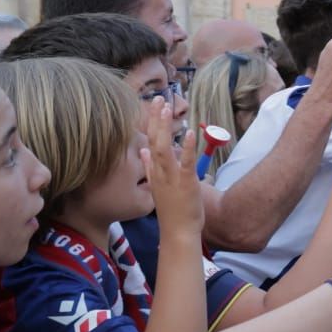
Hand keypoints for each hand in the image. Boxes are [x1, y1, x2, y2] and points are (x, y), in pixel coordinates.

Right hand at [141, 98, 203, 237]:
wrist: (177, 232)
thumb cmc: (171, 211)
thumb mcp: (156, 185)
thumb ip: (149, 167)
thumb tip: (143, 149)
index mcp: (153, 172)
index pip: (150, 143)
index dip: (151, 123)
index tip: (153, 106)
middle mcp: (159, 172)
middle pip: (153, 140)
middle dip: (156, 119)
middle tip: (158, 99)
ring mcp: (170, 177)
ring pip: (163, 148)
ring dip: (165, 127)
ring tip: (166, 107)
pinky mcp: (184, 182)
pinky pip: (184, 162)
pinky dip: (185, 147)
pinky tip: (188, 132)